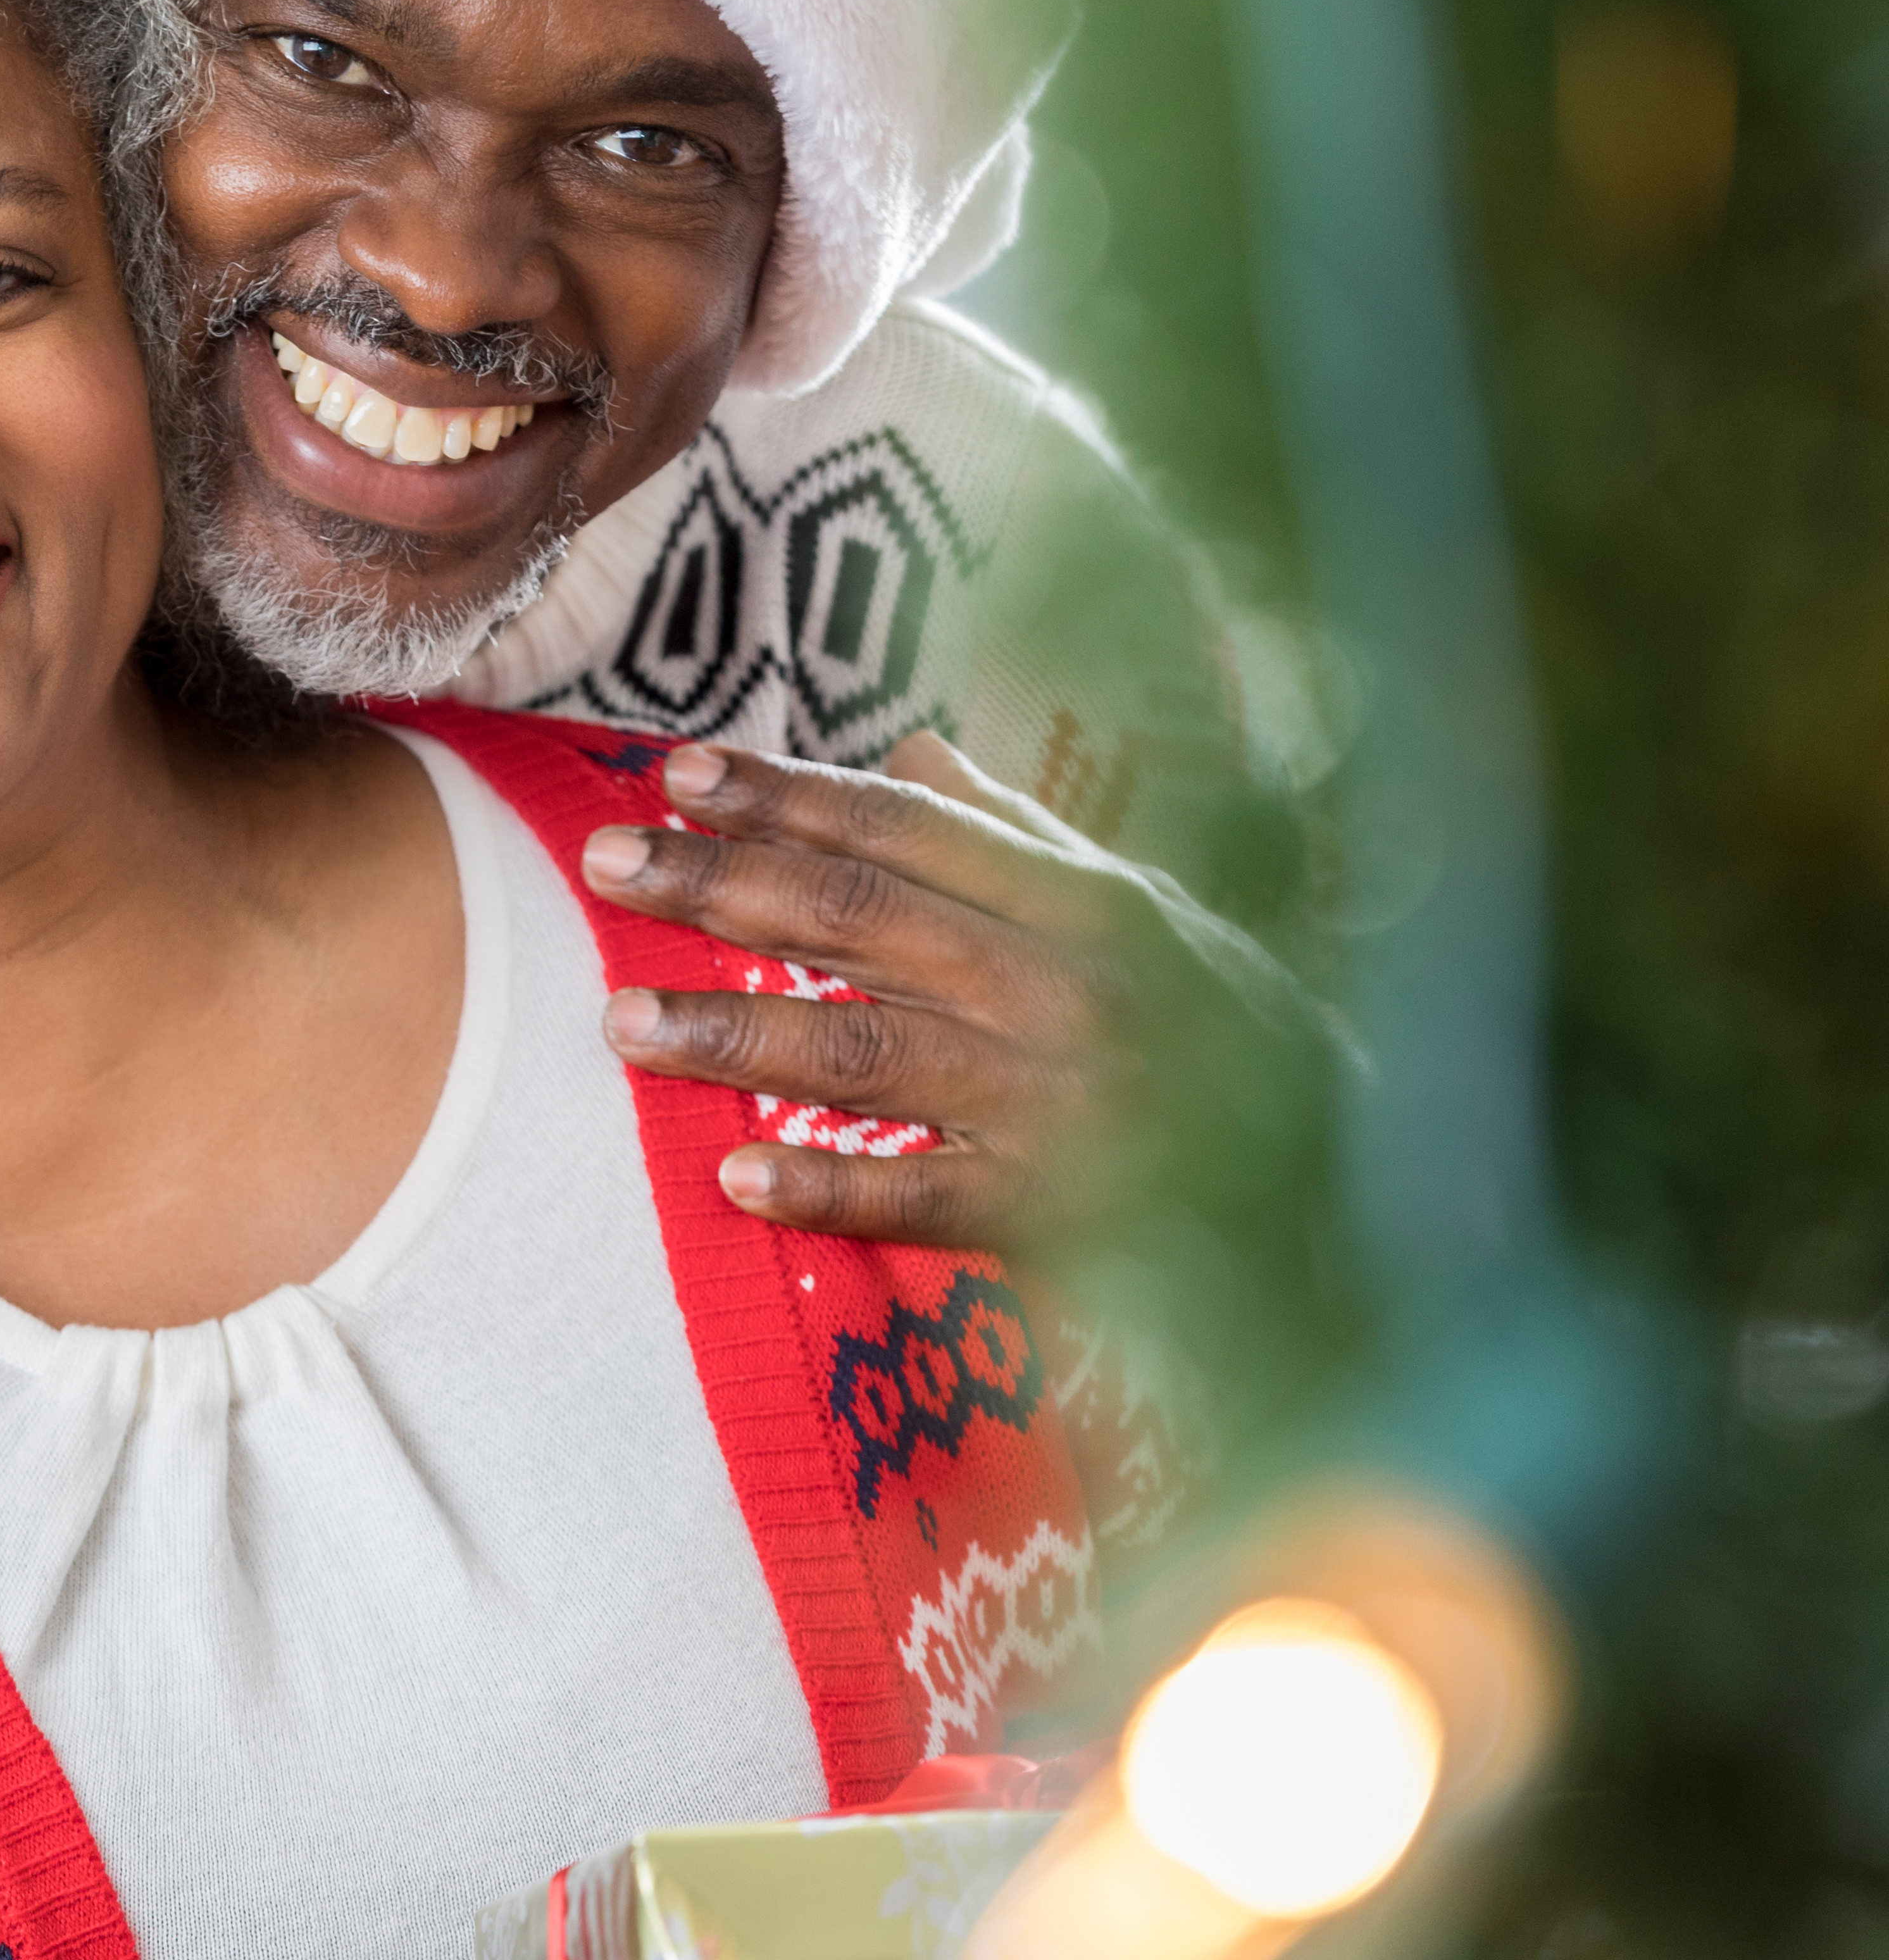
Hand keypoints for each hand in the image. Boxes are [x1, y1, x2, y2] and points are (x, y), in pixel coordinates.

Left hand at [579, 731, 1335, 1251]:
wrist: (1356, 1188)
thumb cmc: (1220, 1029)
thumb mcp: (1135, 915)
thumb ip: (1016, 836)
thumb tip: (913, 748)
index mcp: (1085, 901)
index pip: (905, 828)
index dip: (785, 794)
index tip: (676, 770)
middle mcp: (1066, 986)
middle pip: (861, 918)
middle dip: (722, 885)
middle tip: (603, 862)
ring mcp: (1060, 1100)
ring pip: (868, 1051)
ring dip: (734, 1031)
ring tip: (618, 1019)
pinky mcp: (1059, 1211)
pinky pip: (924, 1194)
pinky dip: (829, 1185)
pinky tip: (736, 1177)